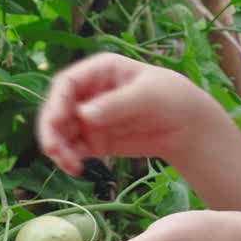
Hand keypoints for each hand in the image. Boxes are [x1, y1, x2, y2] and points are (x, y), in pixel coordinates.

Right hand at [36, 53, 220, 176]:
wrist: (188, 127)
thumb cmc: (172, 98)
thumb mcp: (148, 95)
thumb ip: (117, 104)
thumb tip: (84, 114)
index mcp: (100, 71)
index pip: (67, 83)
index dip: (57, 102)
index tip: (60, 121)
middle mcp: (89, 93)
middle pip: (57, 108)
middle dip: (51, 129)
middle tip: (55, 150)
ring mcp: (89, 117)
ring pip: (60, 131)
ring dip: (58, 147)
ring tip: (69, 164)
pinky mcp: (95, 140)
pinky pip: (72, 148)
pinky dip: (68, 158)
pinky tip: (76, 169)